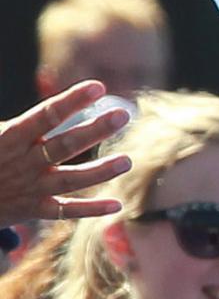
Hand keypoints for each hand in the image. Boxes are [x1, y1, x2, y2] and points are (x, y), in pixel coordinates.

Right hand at [0, 82, 130, 227]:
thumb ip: (21, 120)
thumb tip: (50, 101)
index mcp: (10, 138)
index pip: (45, 115)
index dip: (71, 101)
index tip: (97, 87)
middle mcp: (24, 162)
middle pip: (64, 145)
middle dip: (94, 130)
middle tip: (123, 114)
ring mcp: (30, 187)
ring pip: (69, 180)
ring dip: (99, 172)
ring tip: (127, 161)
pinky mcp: (32, 209)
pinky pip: (64, 211)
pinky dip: (90, 210)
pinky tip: (117, 205)